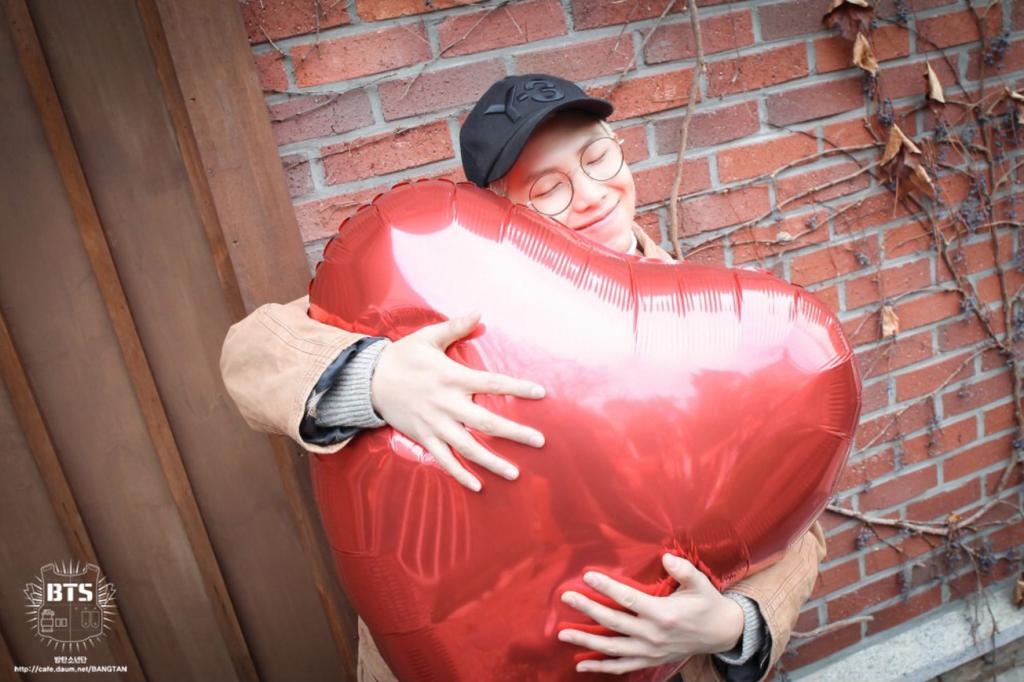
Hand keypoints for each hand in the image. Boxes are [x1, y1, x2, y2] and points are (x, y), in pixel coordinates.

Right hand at [370, 311, 546, 491]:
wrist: (367, 380)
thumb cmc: (401, 356)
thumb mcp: (427, 337)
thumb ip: (455, 327)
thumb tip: (479, 311)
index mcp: (452, 377)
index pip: (493, 383)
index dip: (518, 388)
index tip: (541, 393)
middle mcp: (447, 404)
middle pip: (487, 423)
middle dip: (515, 433)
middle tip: (539, 441)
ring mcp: (435, 424)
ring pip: (468, 448)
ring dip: (492, 462)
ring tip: (515, 473)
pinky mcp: (423, 437)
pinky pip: (444, 460)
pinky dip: (460, 474)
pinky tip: (478, 486)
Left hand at [557, 553, 744, 674]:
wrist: (722, 633)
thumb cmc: (708, 604)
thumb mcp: (700, 584)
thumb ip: (683, 570)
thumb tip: (666, 557)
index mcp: (663, 613)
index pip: (628, 599)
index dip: (607, 588)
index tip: (588, 576)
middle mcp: (653, 634)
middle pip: (613, 622)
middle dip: (588, 609)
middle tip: (566, 598)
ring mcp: (649, 651)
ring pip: (612, 648)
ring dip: (586, 641)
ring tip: (563, 633)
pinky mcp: (650, 660)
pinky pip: (621, 666)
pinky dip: (601, 667)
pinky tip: (581, 664)